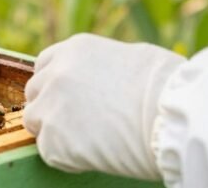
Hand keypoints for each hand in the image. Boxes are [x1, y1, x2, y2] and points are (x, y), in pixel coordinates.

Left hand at [23, 33, 185, 179]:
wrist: (172, 117)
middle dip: (51, 107)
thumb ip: (102, 65)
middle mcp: (55, 74)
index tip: (69, 99)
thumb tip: (104, 75)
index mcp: (73, 50)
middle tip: (78, 124)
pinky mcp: (53, 139)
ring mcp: (51, 106)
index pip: (44, 65)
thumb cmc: (167, 88)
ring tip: (88, 141)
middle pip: (34, 93)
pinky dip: (67, 157)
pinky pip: (49, 152)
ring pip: (35, 122)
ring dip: (54, 132)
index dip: (55, 85)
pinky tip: (94, 155)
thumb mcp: (131, 57)